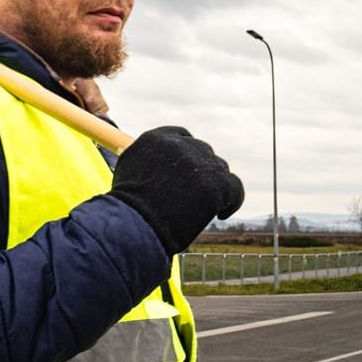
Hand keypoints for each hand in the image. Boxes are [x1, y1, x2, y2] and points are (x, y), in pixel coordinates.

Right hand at [110, 126, 243, 255]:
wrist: (133, 225)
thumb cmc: (126, 208)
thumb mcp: (128, 172)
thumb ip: (146, 161)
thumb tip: (156, 167)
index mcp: (157, 138)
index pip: (181, 136)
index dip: (187, 154)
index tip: (186, 172)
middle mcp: (180, 144)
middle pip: (202, 151)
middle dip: (200, 172)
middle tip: (194, 194)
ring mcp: (200, 162)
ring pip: (219, 169)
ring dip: (214, 186)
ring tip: (202, 208)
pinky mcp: (216, 183)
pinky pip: (234, 188)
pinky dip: (230, 202)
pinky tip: (220, 213)